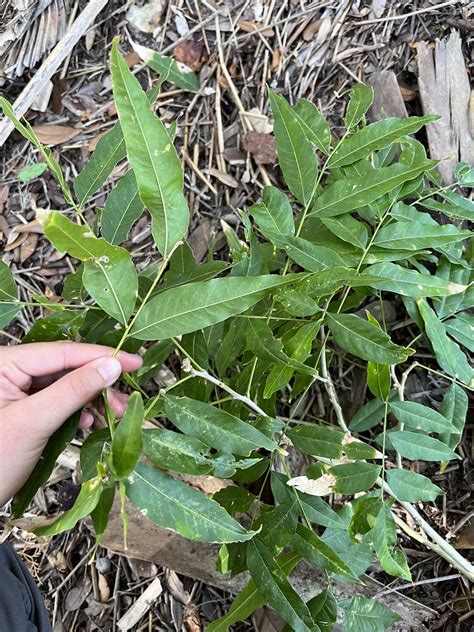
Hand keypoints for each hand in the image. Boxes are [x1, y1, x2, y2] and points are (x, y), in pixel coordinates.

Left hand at [0, 341, 141, 505]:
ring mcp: (16, 390)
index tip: (132, 361)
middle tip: (123, 400)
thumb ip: (73, 390)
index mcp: (4, 363)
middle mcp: (10, 371)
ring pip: (65, 384)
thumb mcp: (34, 422)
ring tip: (111, 415)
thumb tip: (111, 366)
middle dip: (97, 382)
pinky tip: (87, 422)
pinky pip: (57, 401)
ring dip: (90, 399)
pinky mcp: (23, 409)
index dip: (100, 356)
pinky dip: (76, 411)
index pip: (61, 352)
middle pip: (65, 367)